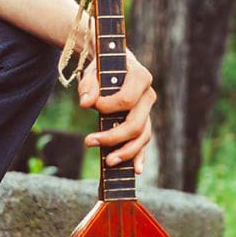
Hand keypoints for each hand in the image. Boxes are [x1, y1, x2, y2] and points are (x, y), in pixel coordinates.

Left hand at [78, 49, 155, 173]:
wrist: (115, 66)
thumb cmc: (104, 68)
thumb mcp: (94, 71)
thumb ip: (89, 86)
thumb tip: (86, 104)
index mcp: (141, 77)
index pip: (127, 100)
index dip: (108, 106)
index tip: (91, 106)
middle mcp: (149, 96)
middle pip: (136, 124)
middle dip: (113, 137)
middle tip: (89, 142)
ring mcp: (148, 112)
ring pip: (142, 136)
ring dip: (125, 151)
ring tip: (108, 162)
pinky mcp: (143, 123)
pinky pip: (144, 142)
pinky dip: (140, 156)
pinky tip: (136, 170)